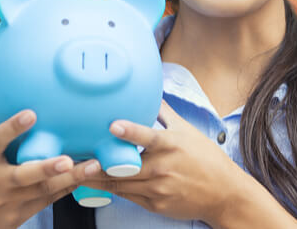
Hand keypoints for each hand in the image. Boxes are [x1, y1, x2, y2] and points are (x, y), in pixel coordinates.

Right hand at [0, 74, 100, 228]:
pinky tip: (92, 175)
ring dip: (70, 179)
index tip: (31, 114)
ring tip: (94, 166)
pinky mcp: (26, 211)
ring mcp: (12, 198)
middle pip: (23, 175)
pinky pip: (52, 198)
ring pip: (44, 190)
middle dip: (45, 168)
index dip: (12, 129)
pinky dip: (71, 187)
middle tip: (67, 158)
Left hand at [82, 99, 246, 223]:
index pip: (148, 136)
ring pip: (119, 185)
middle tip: (73, 156)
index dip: (130, 131)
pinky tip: (93, 184)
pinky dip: (110, 190)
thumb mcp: (188, 131)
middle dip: (97, 164)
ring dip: (96, 179)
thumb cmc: (206, 158)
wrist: (223, 194)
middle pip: (124, 167)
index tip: (113, 125)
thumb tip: (151, 91)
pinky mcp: (155, 204)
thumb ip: (165, 113)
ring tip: (74, 171)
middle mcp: (163, 167)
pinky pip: (127, 197)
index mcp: (171, 145)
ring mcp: (158, 189)